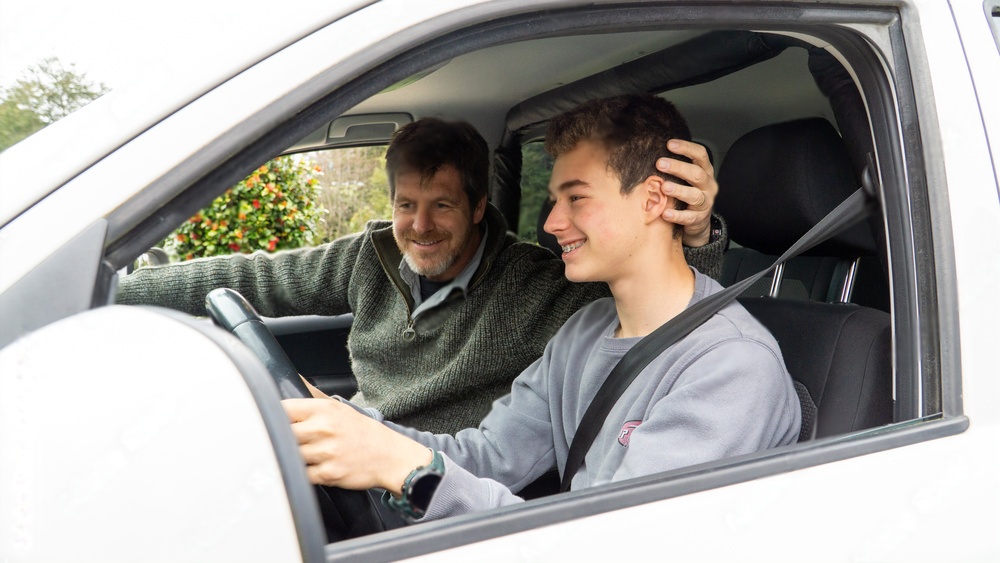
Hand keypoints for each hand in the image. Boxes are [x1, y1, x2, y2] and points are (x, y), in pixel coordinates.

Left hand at [282, 397, 431, 493]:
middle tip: (289, 442)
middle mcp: (323, 429)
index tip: (272, 422)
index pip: (283, 409)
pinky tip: (313, 468)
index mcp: (324, 409)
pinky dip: (303, 474)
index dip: (273, 417)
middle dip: (283, 439)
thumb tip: (290, 387)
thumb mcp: (339, 408)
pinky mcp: (328, 474)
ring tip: (304, 455)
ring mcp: (326, 452)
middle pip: (283, 434)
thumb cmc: (362, 432)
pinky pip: (302, 475)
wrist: (389, 455)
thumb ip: (312, 401)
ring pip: (291, 456)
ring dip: (293, 458)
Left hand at [657, 139, 717, 246]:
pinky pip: (688, 217)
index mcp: (705, 171)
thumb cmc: (687, 193)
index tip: (669, 144)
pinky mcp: (699, 218)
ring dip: (678, 190)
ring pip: (694, 195)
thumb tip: (652, 152)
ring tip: (663, 187)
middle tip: (660, 163)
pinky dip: (677, 215)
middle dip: (678, 167)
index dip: (686, 148)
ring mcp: (705, 202)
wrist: (698, 221)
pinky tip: (665, 213)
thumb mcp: (686, 178)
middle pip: (697, 173)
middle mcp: (708, 185)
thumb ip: (675, 166)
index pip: (700, 154)